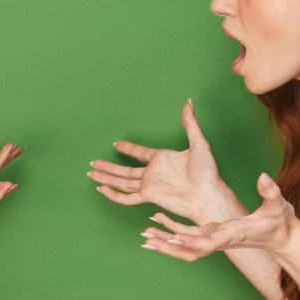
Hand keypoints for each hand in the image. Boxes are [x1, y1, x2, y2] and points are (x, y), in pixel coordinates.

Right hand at [89, 100, 243, 222]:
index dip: (128, 149)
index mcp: (162, 159)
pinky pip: (127, 197)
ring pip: (122, 182)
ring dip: (106, 177)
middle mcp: (153, 173)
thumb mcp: (199, 143)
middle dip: (108, 167)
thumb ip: (190, 123)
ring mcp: (150, 185)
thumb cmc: (208, 173)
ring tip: (91, 173)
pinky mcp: (149, 196)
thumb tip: (188, 102)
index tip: (116, 144)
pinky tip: (102, 189)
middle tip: (93, 163)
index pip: (140, 153)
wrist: (208, 195)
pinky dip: (114, 194)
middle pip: (125, 170)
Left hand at [140, 173, 297, 261]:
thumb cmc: (281, 224)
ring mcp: (215, 239)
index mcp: (232, 234)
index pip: (209, 242)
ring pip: (185, 246)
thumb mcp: (279, 206)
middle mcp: (220, 240)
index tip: (175, 238)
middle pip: (190, 250)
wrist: (283, 239)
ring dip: (165, 241)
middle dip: (169, 246)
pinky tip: (156, 220)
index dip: (192, 241)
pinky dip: (171, 229)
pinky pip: (187, 235)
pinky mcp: (212, 234)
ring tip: (145, 234)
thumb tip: (264, 177)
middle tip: (148, 239)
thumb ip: (271, 192)